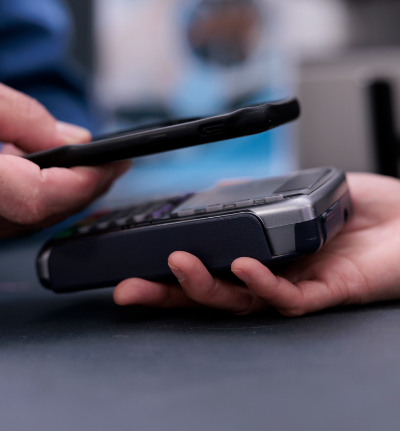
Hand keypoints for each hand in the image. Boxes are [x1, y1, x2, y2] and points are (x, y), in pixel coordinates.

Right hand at [0, 57, 128, 248]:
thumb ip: (16, 113)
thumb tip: (69, 137)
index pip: (37, 196)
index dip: (84, 182)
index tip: (112, 163)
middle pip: (39, 214)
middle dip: (85, 188)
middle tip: (111, 164)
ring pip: (24, 222)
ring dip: (62, 196)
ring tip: (86, 166)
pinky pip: (1, 223)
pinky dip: (32, 202)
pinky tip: (41, 178)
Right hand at [114, 172, 399, 315]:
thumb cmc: (359, 206)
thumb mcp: (295, 191)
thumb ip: (254, 195)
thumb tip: (214, 191)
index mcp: (258, 252)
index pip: (206, 265)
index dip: (168, 271)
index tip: (133, 265)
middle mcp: (269, 273)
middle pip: (210, 292)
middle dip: (166, 294)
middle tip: (131, 288)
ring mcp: (293, 285)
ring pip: (239, 299)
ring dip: (204, 285)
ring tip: (178, 266)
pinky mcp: (324, 293)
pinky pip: (287, 296)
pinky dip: (261, 281)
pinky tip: (243, 265)